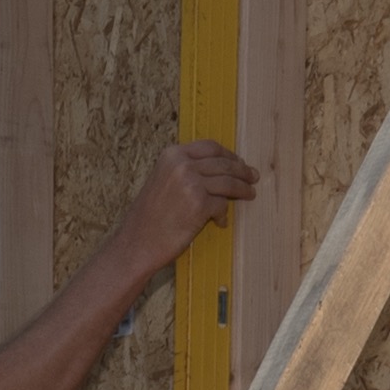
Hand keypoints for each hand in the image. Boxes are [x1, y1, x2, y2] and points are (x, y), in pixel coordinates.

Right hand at [108, 139, 256, 268]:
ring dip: (242, 189)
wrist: (136, 242)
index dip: (228, 154)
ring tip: (249, 194)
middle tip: (252, 177)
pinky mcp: (200, 205)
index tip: (238, 161)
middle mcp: (182, 165)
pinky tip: (221, 221)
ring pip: (228, 182)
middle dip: (242, 170)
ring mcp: (191, 184)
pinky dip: (223, 214)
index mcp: (172, 155)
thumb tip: (214, 169)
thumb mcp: (160, 181)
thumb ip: (182, 170)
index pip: (209, 147)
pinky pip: (222, 205)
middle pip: (223, 163)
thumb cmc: (148, 217)